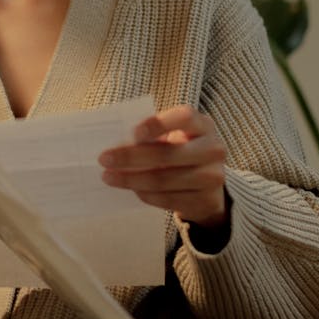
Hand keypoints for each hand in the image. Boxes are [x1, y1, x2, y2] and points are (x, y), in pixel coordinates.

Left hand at [98, 105, 227, 227]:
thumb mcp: (174, 136)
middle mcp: (213, 148)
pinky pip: (168, 199)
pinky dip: (145, 194)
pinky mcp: (206, 200)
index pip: (184, 117)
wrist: (208, 182)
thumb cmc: (181, 149)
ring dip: (131, 180)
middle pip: (168, 154)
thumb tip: (115, 143)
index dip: (159, 124)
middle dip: (131, 157)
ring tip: (109, 177)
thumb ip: (152, 135)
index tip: (134, 133)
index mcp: (203, 125)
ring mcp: (213, 176)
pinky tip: (131, 189)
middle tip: (104, 159)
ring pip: (164, 180)